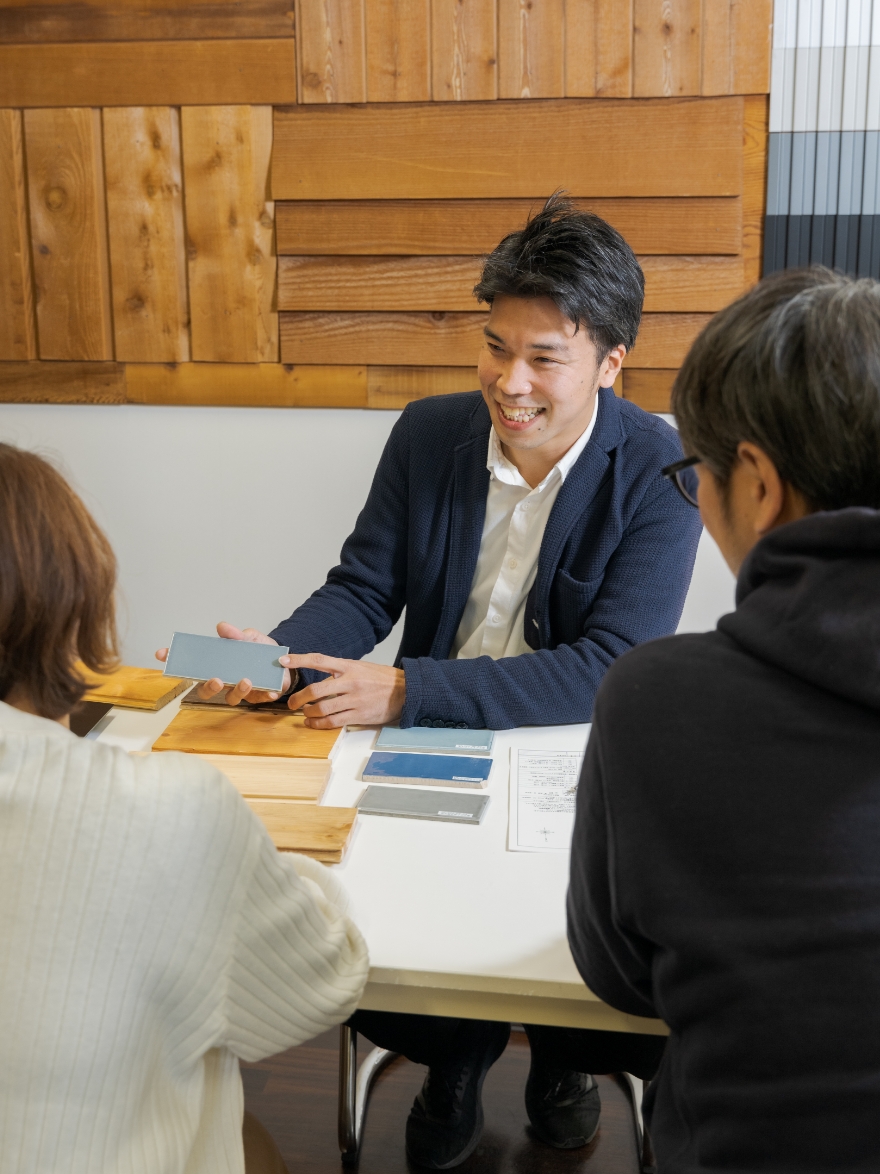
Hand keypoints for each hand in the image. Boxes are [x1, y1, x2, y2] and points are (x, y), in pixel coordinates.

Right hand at [155, 622, 289, 705]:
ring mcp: (239, 690)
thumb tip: (222, 627)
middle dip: (208, 687)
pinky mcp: (258, 696)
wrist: (283, 661)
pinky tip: (271, 692)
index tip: (161, 654)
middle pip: (205, 690)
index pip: (191, 666)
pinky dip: (265, 695)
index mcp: (216, 665)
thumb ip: (236, 635)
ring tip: (247, 680)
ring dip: (238, 690)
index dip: (173, 660)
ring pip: (231, 698)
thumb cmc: (259, 650)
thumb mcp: (250, 637)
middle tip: (216, 679)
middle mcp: (224, 680)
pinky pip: (259, 699)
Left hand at [282, 654, 404, 728]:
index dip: (299, 659)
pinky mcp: (359, 715)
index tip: (283, 661)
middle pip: (315, 689)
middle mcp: (350, 682)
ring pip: (322, 708)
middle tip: (290, 702)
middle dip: (298, 697)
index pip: (319, 660)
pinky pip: (333, 721)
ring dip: (308, 712)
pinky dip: (319, 723)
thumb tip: (320, 675)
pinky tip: (313, 723)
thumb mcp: (361, 667)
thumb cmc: (382, 679)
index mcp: (349, 666)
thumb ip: (341, 670)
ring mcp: (354, 699)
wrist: (406, 692)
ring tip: (304, 713)